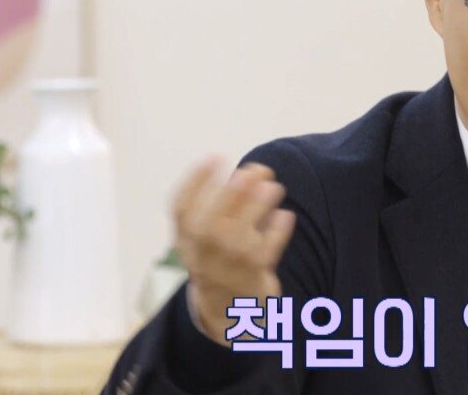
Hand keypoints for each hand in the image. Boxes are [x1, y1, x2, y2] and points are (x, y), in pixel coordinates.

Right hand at [172, 156, 296, 346]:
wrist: (226, 311)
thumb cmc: (219, 260)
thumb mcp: (204, 238)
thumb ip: (218, 208)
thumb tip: (247, 173)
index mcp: (185, 241)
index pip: (180, 210)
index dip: (196, 181)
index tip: (216, 156)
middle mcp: (200, 257)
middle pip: (210, 223)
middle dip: (233, 192)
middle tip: (255, 169)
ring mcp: (225, 270)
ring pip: (238, 239)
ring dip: (257, 209)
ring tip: (274, 187)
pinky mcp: (252, 280)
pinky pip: (264, 256)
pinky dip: (276, 234)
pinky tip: (286, 216)